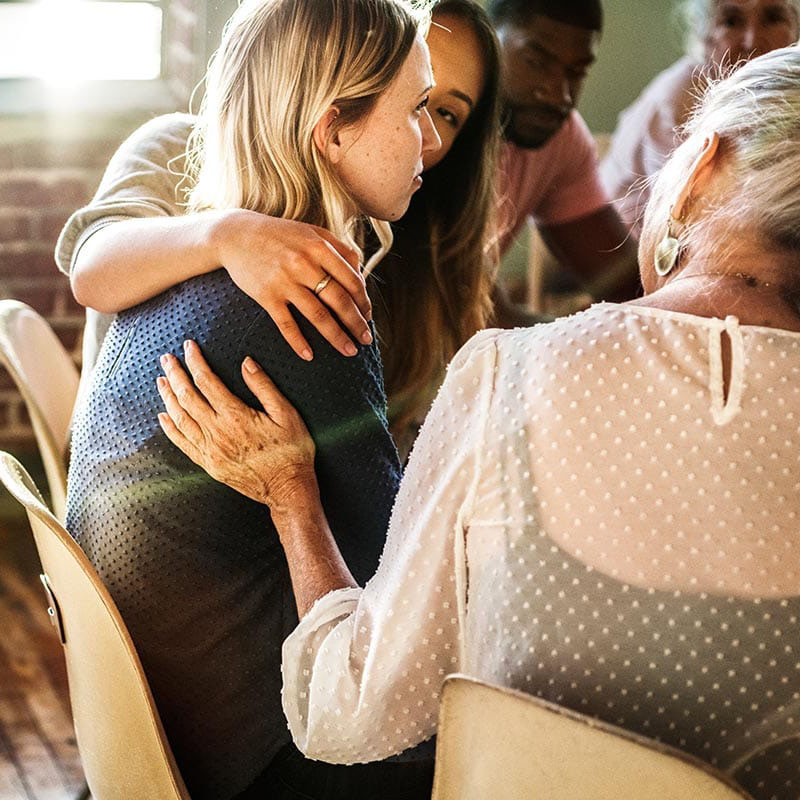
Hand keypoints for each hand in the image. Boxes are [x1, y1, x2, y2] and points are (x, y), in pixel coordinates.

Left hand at [156, 340, 318, 509]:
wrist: (288, 489)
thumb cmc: (292, 452)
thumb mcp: (287, 414)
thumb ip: (264, 387)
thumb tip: (246, 364)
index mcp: (236, 416)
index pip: (207, 382)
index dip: (195, 362)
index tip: (189, 348)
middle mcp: (218, 433)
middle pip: (187, 397)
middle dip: (175, 375)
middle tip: (166, 359)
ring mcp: (210, 450)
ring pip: (180, 418)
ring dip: (168, 397)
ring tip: (161, 380)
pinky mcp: (209, 464)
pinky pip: (182, 443)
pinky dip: (170, 428)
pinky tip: (163, 416)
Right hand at [210, 211, 372, 359]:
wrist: (236, 235)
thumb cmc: (281, 235)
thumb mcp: (312, 233)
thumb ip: (339, 250)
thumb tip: (362, 278)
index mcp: (319, 247)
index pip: (352, 280)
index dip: (364, 302)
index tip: (368, 317)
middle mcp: (304, 264)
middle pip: (339, 301)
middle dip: (357, 324)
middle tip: (366, 340)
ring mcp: (285, 281)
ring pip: (318, 316)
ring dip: (337, 337)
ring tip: (350, 351)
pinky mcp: (266, 295)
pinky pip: (286, 324)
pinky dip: (298, 342)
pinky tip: (309, 356)